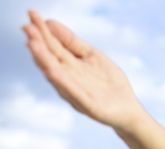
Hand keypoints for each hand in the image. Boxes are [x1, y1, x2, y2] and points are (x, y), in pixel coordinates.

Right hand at [21, 9, 144, 130]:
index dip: (42, 31)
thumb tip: (50, 22)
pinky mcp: (89, 106)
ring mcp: (77, 93)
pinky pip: (74, 93)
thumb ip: (73, 42)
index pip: (53, 46)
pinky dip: (63, 82)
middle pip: (51, 59)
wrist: (128, 109)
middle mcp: (69, 79)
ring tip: (33, 45)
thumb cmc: (110, 83)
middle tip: (27, 27)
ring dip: (44, 61)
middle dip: (38, 44)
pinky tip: (53, 71)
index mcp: (70, 66)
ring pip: (57, 76)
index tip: (32, 15)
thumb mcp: (92, 56)